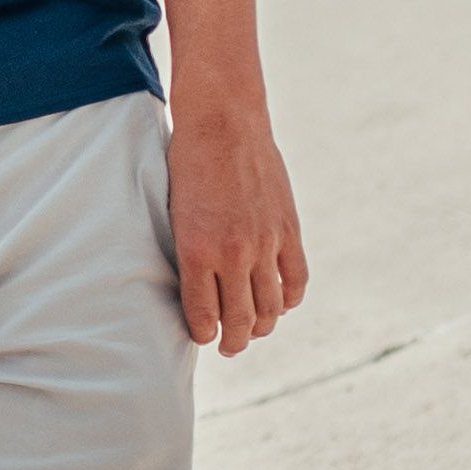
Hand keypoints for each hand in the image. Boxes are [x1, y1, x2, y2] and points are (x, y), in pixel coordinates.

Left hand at [170, 95, 306, 352]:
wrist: (222, 123)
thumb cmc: (186, 165)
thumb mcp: (174, 214)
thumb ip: (190, 253)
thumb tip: (198, 288)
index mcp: (196, 252)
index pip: (203, 316)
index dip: (204, 334)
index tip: (203, 337)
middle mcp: (232, 254)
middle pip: (241, 320)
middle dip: (234, 341)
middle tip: (230, 347)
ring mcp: (264, 243)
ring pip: (272, 307)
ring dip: (263, 326)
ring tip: (255, 331)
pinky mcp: (288, 230)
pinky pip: (296, 279)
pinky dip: (290, 299)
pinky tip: (282, 304)